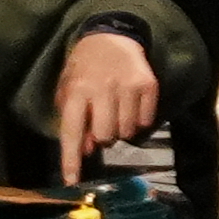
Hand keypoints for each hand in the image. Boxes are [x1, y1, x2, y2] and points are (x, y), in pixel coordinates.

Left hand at [51, 28, 160, 170]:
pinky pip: (146, 121)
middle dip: (103, 137)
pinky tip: (131, 106)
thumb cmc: (85, 68)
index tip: (71, 181)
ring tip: (117, 112)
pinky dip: (138, 121)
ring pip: (127, 132)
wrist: (111, 37)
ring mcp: (128, 86)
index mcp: (77, 90)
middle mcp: (102, 88)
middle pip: (105, 136)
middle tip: (103, 124)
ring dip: (121, 129)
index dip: (71, 158)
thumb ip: (75, 119)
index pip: (72, 131)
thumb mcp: (70, 89)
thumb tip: (87, 149)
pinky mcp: (148, 85)